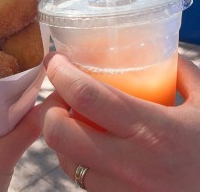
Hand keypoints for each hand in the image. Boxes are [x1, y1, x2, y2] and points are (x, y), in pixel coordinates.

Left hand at [41, 52, 199, 191]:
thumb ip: (186, 77)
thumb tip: (168, 58)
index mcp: (151, 129)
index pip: (86, 95)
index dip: (60, 73)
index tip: (54, 59)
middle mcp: (129, 163)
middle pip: (59, 132)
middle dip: (50, 108)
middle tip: (61, 94)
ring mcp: (120, 190)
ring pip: (65, 160)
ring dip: (61, 134)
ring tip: (74, 118)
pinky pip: (82, 180)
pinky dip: (76, 158)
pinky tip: (91, 146)